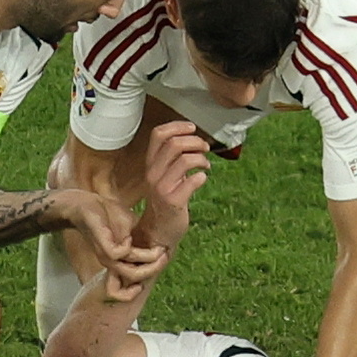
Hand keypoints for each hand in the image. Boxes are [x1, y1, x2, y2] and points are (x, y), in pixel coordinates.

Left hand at [60, 190, 159, 274]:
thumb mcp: (131, 228)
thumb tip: (163, 243)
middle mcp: (112, 262)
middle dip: (154, 267)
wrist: (83, 204)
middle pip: (136, 278)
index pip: (135, 278)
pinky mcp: (101, 245)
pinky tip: (130, 236)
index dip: (152, 271)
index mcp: (119, 260)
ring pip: (130, 270)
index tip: (165, 257)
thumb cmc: (107, 215)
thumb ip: (143, 239)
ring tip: (158, 249)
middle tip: (165, 254)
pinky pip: (118, 254)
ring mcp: (106, 255)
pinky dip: (128, 247)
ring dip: (147, 259)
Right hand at [136, 120, 209, 248]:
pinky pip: (193, 181)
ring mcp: (162, 187)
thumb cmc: (166, 200)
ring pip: (185, 160)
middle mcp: (153, 173)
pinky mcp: (173, 201)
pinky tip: (202, 179)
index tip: (192, 128)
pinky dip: (202, 176)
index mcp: (150, 164)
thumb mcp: (164, 175)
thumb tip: (194, 138)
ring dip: (202, 159)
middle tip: (205, 148)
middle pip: (174, 144)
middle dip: (196, 142)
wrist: (159, 230)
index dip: (178, 126)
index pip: (158, 134)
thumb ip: (173, 158)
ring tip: (206, 164)